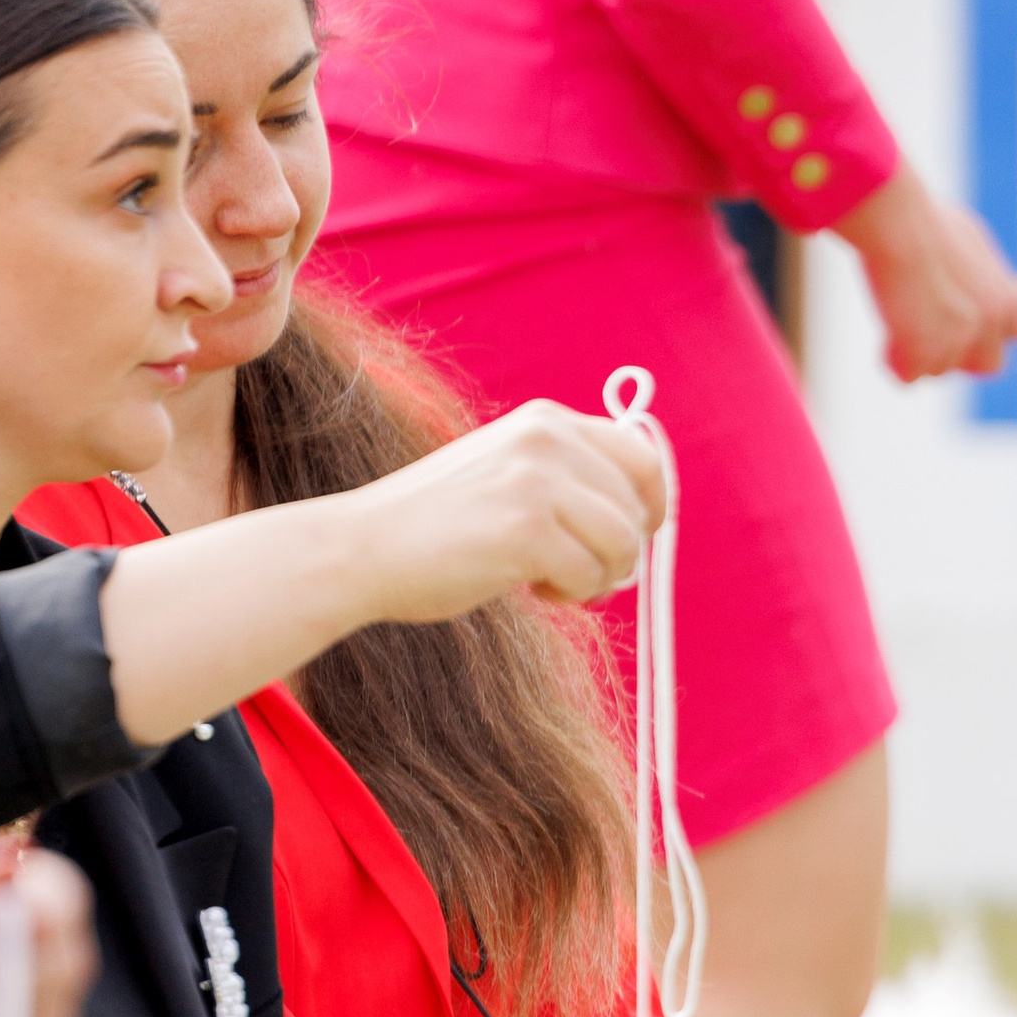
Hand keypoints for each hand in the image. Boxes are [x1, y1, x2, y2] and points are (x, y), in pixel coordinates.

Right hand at [354, 402, 665, 619]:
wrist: (365, 548)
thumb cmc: (439, 527)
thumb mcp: (509, 476)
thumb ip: (566, 481)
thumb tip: (639, 523)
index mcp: (546, 421)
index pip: (642, 457)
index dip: (651, 508)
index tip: (630, 542)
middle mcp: (547, 439)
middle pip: (638, 506)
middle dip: (621, 552)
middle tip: (578, 573)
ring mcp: (538, 481)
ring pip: (624, 545)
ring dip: (598, 578)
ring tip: (552, 581)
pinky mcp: (528, 528)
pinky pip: (590, 575)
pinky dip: (570, 595)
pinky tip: (531, 588)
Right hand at [837, 166, 1016, 384]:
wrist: (898, 223)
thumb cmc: (926, 222)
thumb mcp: (967, 244)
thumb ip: (981, 278)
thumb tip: (977, 296)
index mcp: (1008, 295)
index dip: (1003, 330)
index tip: (980, 322)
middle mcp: (989, 324)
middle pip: (989, 365)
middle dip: (965, 356)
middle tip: (934, 335)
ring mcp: (957, 342)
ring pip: (938, 369)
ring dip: (919, 351)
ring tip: (901, 310)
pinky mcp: (923, 354)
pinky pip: (906, 376)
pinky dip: (893, 359)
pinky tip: (887, 328)